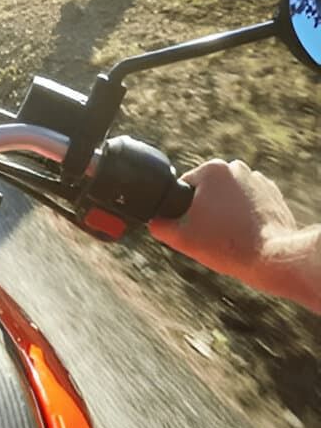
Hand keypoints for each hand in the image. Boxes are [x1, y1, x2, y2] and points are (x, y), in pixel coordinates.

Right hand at [150, 159, 295, 290]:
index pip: (184, 187)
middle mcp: (236, 168)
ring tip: (229, 234)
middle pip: (207, 191)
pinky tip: (245, 233)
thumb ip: (158, 225)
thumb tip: (153, 220)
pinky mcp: (274, 194)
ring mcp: (258, 180)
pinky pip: (249, 202)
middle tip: (211, 233)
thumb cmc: (227, 246)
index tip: (194, 228)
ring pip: (228, 196)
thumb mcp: (180, 238)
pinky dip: (245, 214)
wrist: (272, 259)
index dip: (183, 210)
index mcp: (212, 170)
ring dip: (225, 211)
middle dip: (206, 209)